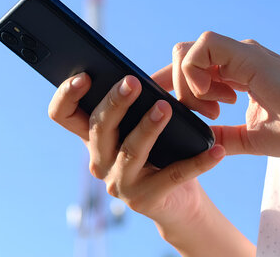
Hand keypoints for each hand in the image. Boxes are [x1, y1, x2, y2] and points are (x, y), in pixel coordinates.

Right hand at [48, 72, 224, 227]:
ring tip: (165, 108)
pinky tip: (216, 151)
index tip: (83, 76)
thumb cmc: (163, 152)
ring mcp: (120, 183)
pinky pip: (174, 175)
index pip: (63, 115)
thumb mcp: (147, 124)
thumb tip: (142, 77)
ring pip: (131, 150)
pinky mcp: (146, 200)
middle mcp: (99, 161)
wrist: (180, 201)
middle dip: (115, 103)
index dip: (66, 95)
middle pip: (98, 128)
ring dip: (148, 127)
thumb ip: (141, 102)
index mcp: (94, 138)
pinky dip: (198, 162)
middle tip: (133, 82)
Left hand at [156, 31, 279, 156]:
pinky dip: (196, 71)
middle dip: (179, 88)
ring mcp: (241, 54)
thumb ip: (223, 136)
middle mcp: (236, 59)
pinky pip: (204, 46)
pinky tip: (215, 98)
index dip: (178, 88)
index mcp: (237, 74)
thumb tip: (198, 142)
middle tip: (205, 116)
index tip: (189, 115)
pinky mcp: (247, 55)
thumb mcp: (250, 137)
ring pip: (187, 50)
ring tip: (214, 111)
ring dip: (188, 84)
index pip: (192, 68)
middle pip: (183, 57)